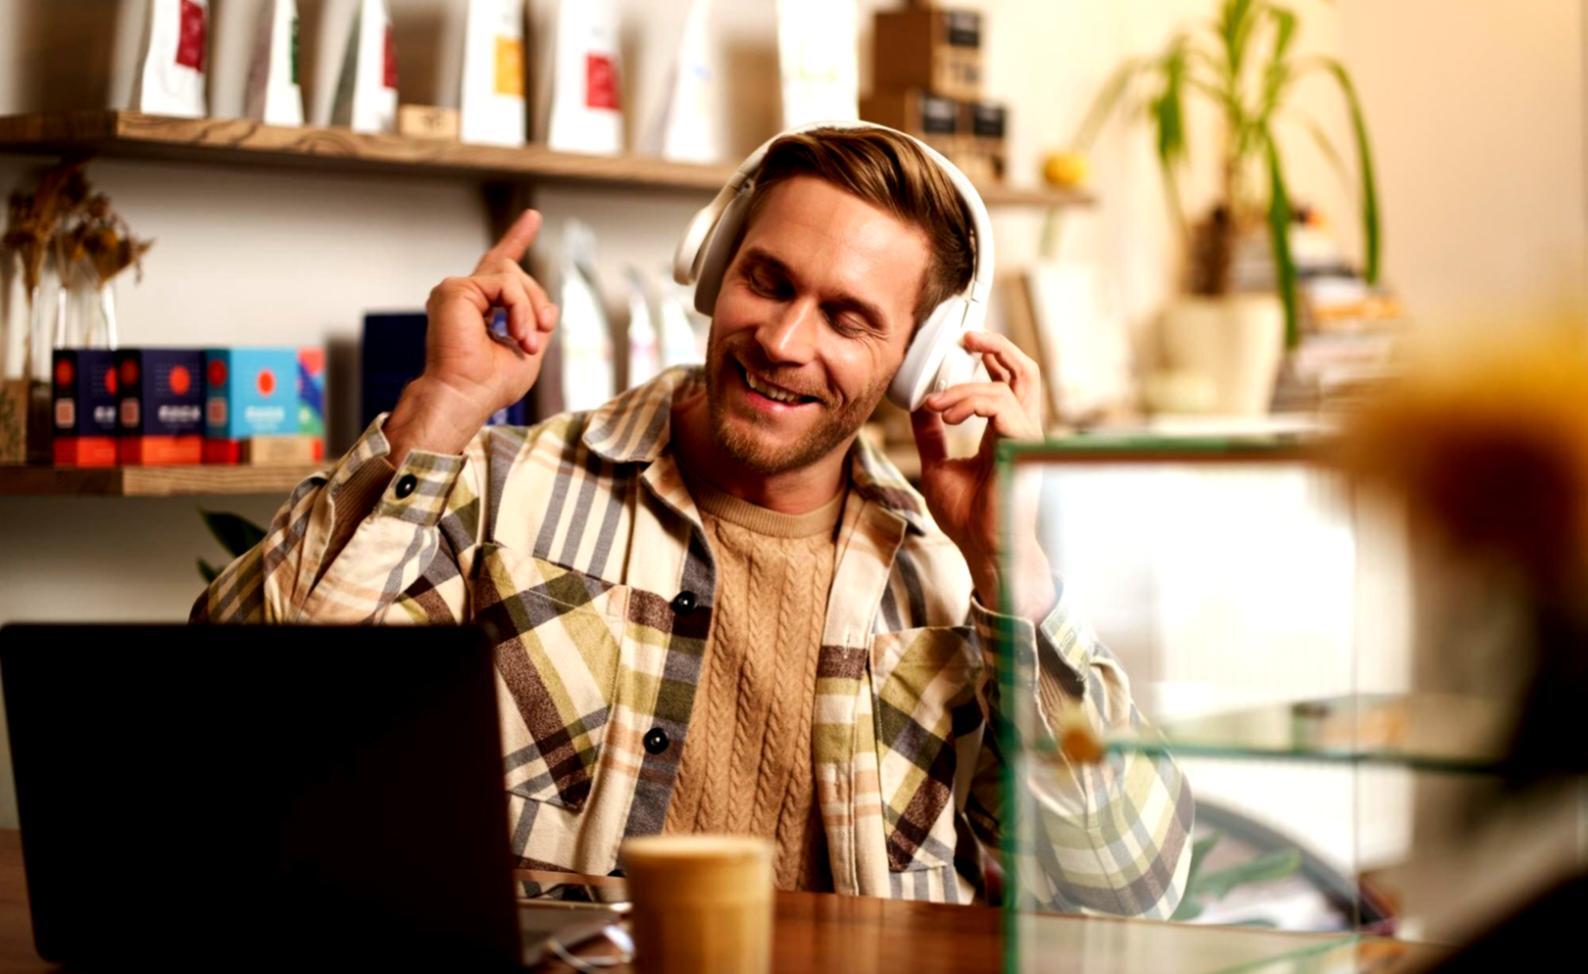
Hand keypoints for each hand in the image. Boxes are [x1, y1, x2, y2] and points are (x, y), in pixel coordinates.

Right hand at [384, 210, 558, 462]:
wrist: (465, 397)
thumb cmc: (490, 384)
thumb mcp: (527, 350)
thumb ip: (537, 323)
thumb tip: (549, 306)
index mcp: (478, 309)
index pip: (499, 267)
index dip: (517, 240)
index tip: (532, 218)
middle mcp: (464, 296)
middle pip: (513, 271)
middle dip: (536, 301)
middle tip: (542, 332)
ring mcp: (457, 290)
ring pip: (511, 275)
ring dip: (530, 309)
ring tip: (527, 340)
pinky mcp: (454, 289)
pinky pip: (505, 284)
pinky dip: (520, 309)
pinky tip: (516, 332)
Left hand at [910, 331, 1055, 618]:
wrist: (985, 552)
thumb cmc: (970, 520)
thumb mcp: (939, 467)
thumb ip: (931, 435)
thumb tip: (918, 404)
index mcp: (1005, 433)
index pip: (1007, 382)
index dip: (989, 357)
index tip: (958, 346)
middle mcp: (1022, 431)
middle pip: (1025, 371)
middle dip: (997, 345)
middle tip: (964, 337)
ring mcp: (1027, 439)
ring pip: (1009, 384)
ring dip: (966, 387)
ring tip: (937, 403)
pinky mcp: (1023, 449)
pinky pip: (1003, 407)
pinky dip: (971, 402)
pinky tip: (947, 414)